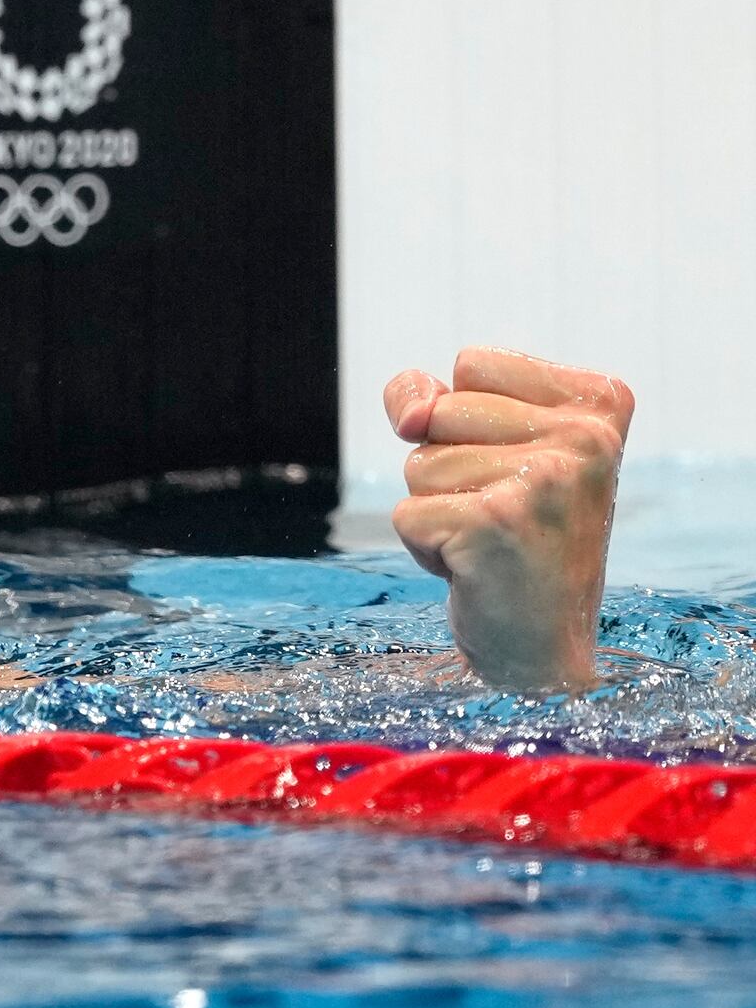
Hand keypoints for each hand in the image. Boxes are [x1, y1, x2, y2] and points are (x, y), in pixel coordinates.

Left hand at [382, 345, 629, 691]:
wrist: (542, 643)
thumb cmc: (518, 538)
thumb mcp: (489, 447)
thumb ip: (436, 399)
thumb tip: (409, 409)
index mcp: (601, 402)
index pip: (473, 363)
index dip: (465, 419)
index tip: (518, 469)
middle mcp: (586, 437)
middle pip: (440, 412)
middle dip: (447, 468)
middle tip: (503, 514)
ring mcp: (545, 480)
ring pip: (419, 464)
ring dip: (437, 509)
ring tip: (492, 540)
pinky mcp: (496, 524)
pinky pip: (407, 514)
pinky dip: (424, 547)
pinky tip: (476, 568)